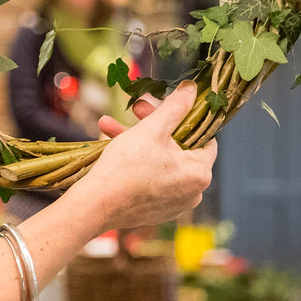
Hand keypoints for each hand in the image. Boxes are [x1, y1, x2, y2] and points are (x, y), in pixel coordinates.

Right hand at [72, 81, 215, 231]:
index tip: (161, 109)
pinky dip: (138, 166)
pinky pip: (152, 181)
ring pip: (162, 163)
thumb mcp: (152, 129)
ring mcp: (175, 204)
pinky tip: (115, 152)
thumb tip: (192, 89)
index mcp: (200, 172)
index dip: (182, 118)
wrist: (96, 204)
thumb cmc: (126, 166)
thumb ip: (175, 107)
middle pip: (178, 149)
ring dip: (139, 143)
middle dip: (152, 127)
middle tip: (133, 112)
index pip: (204, 138)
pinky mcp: (156, 212)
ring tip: (110, 129)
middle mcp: (193, 192)